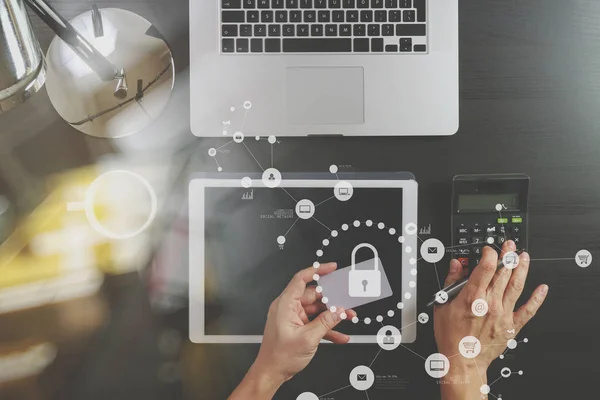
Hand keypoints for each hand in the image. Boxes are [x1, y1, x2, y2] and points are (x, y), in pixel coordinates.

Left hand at [229, 262, 355, 399]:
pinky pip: (316, 322)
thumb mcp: (307, 338)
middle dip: (332, 298)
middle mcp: (288, 308)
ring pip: (317, 310)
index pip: (301, 279)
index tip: (331, 268)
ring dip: (332, 314)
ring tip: (347, 316)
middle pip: (314, 295)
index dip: (317, 271)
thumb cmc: (279, 357)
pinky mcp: (298, 327)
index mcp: (285, 304)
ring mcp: (294, 318)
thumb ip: (325, 323)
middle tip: (346, 298)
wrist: (271, 373)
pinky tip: (340, 334)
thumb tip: (338, 311)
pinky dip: (327, 327)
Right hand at [434, 241, 547, 398]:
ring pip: (516, 285)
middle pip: (503, 272)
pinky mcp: (511, 326)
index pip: (486, 266)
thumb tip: (456, 265)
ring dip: (522, 268)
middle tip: (510, 245)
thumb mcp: (443, 305)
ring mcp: (502, 314)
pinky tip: (542, 288)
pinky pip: (528, 310)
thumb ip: (451, 282)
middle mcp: (489, 303)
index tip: (489, 248)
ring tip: (524, 256)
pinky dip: (537, 298)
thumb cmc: (451, 336)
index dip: (490, 253)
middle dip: (507, 255)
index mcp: (472, 297)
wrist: (462, 360)